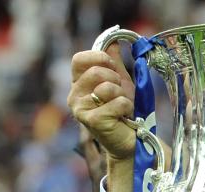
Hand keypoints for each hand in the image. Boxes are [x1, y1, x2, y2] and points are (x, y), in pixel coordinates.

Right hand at [68, 45, 135, 162]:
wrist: (131, 139)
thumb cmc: (123, 111)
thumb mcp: (120, 82)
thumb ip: (114, 62)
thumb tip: (113, 40)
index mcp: (78, 83)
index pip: (79, 59)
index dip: (99, 58)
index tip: (113, 67)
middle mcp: (74, 96)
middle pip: (96, 72)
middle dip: (116, 80)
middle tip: (120, 94)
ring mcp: (81, 109)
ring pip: (107, 88)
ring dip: (122, 96)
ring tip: (121, 107)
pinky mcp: (92, 121)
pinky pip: (117, 103)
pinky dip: (127, 108)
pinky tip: (123, 117)